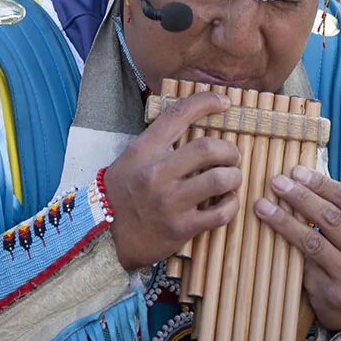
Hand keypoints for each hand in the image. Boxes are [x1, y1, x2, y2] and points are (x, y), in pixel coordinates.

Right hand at [106, 91, 241, 270]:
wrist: (106, 238)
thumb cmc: (122, 193)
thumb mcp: (132, 158)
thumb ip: (158, 141)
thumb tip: (195, 119)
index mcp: (144, 151)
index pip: (177, 115)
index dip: (205, 102)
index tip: (223, 102)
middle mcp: (156, 174)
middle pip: (207, 149)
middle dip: (229, 150)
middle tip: (232, 156)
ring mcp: (169, 203)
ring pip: (219, 180)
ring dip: (234, 176)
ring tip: (232, 178)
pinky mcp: (181, 229)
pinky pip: (220, 214)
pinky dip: (231, 205)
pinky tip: (228, 202)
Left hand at [254, 164, 340, 331]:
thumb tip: (305, 178)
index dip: (320, 183)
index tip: (295, 171)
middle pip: (330, 216)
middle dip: (299, 196)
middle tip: (276, 182)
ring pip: (312, 241)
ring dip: (283, 220)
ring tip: (262, 205)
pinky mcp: (333, 294)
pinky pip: (304, 265)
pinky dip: (287, 247)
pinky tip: (269, 235)